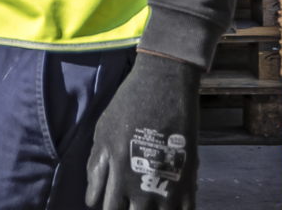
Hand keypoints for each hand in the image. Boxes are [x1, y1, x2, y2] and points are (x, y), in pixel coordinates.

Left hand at [86, 51, 200, 208]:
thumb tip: (91, 198)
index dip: (111, 209)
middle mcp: (141, 183)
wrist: (163, 85)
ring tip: (151, 201)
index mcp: (117, 171)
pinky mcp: (189, 177)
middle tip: (133, 203)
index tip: (113, 204)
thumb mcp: (102, 134)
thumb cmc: (127, 106)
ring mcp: (168, 183)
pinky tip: (172, 205)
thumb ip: (96, 168)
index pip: (110, 209)